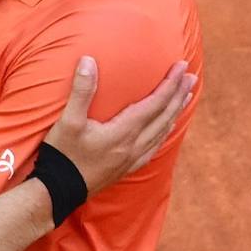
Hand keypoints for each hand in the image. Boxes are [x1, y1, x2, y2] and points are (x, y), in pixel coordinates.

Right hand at [42, 56, 195, 193]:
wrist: (58, 190)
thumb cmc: (63, 154)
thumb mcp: (68, 121)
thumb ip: (81, 91)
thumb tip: (88, 60)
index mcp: (123, 132)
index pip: (154, 104)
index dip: (170, 84)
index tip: (182, 67)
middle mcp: (134, 145)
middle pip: (164, 116)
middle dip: (179, 94)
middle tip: (192, 77)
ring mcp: (132, 158)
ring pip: (162, 132)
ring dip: (175, 112)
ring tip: (186, 97)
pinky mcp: (126, 168)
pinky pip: (154, 147)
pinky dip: (164, 133)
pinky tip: (167, 129)